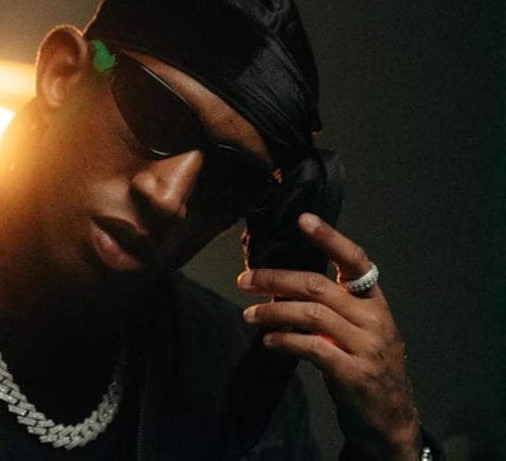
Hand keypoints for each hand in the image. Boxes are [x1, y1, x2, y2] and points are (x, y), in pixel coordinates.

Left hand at [238, 213, 421, 459]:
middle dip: (276, 279)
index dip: (330, 238)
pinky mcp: (354, 373)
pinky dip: (286, 340)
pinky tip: (268, 340)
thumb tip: (279, 288)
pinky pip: (313, 348)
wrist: (393, 418)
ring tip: (249, 315)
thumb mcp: (357, 331)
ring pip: (312, 314)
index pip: (355, 260)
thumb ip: (330, 308)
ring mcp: (366, 346)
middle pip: (318, 286)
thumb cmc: (366, 366)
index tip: (303, 219)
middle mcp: (373, 318)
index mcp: (373, 302)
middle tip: (245, 280)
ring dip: (274, 312)